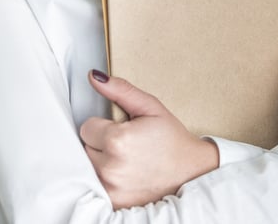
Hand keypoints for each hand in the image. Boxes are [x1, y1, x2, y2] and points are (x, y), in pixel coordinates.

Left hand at [80, 70, 218, 208]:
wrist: (192, 173)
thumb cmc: (172, 140)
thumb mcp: (150, 107)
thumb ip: (120, 90)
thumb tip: (95, 77)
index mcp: (118, 139)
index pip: (87, 127)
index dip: (103, 125)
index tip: (120, 129)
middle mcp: (111, 166)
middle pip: (86, 146)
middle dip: (101, 142)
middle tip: (126, 144)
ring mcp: (111, 187)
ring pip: (89, 165)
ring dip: (101, 160)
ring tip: (126, 158)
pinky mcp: (114, 201)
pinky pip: (96, 185)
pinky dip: (105, 179)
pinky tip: (124, 173)